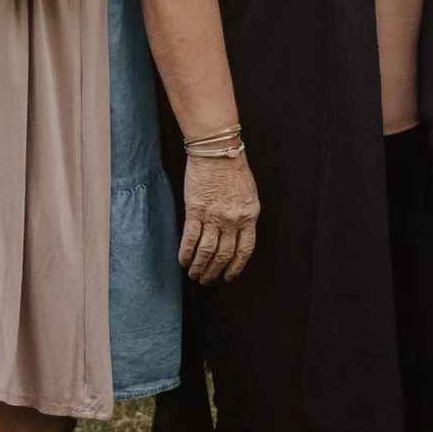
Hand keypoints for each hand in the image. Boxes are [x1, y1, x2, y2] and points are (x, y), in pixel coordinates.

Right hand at [178, 151, 258, 283]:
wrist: (217, 151)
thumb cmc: (233, 169)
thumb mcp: (249, 194)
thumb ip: (244, 215)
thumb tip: (237, 234)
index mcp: (249, 216)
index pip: (245, 249)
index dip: (237, 266)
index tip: (230, 277)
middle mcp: (232, 220)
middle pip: (224, 254)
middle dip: (215, 271)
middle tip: (207, 280)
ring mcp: (213, 216)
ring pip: (207, 251)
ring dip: (199, 266)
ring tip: (194, 275)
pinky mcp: (195, 210)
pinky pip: (190, 238)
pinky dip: (186, 253)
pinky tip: (182, 261)